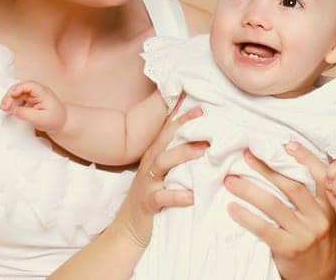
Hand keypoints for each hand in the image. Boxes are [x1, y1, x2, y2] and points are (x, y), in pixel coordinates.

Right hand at [0, 81, 66, 132]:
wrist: (62, 122)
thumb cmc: (55, 120)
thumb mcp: (41, 119)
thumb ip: (27, 114)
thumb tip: (14, 110)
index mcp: (43, 93)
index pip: (30, 85)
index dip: (19, 88)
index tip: (12, 95)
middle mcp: (37, 91)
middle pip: (20, 87)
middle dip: (10, 95)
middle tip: (4, 107)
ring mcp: (33, 95)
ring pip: (18, 92)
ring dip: (9, 99)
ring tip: (4, 109)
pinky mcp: (29, 100)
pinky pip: (18, 98)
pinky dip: (12, 103)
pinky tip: (8, 109)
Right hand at [118, 96, 206, 248]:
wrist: (129, 227)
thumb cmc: (153, 195)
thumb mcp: (164, 173)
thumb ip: (178, 155)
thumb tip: (203, 140)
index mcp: (155, 155)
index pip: (168, 131)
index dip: (183, 118)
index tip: (201, 108)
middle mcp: (150, 165)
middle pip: (165, 140)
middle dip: (184, 129)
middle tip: (206, 123)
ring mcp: (147, 183)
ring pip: (162, 163)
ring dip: (182, 155)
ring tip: (203, 153)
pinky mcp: (148, 203)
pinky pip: (161, 197)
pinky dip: (177, 196)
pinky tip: (192, 196)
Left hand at [224, 142, 335, 279]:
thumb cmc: (316, 246)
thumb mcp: (324, 220)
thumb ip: (313, 199)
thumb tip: (289, 167)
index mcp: (329, 208)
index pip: (321, 177)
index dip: (305, 158)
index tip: (286, 144)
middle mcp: (320, 219)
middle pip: (291, 186)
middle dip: (267, 168)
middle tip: (247, 155)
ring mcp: (306, 234)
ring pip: (274, 205)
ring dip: (250, 189)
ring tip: (231, 180)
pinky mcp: (290, 249)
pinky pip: (264, 229)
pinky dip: (246, 217)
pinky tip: (232, 208)